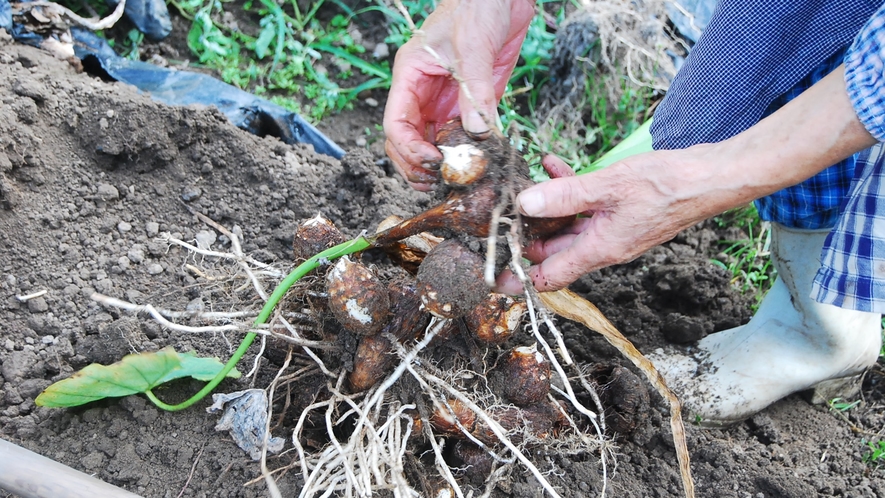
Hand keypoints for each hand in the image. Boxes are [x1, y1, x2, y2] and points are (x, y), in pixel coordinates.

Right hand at [383, 0, 534, 190]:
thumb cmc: (477, 7)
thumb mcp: (473, 46)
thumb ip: (475, 90)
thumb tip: (477, 132)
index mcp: (410, 76)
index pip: (396, 122)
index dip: (408, 148)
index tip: (431, 162)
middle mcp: (423, 93)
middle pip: (406, 141)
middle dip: (416, 165)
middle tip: (438, 180)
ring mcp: (446, 101)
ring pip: (432, 143)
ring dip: (440, 164)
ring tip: (455, 179)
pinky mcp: (470, 104)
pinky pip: (462, 136)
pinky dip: (467, 153)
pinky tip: (478, 163)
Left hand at [494, 150, 737, 293]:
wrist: (709, 177)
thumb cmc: (668, 186)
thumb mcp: (609, 186)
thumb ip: (565, 196)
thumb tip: (525, 204)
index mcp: (599, 250)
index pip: (551, 278)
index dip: (521, 279)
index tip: (495, 275)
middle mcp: (603, 246)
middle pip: (552, 250)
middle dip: (526, 233)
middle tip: (501, 212)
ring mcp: (611, 231)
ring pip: (566, 225)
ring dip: (546, 204)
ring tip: (528, 178)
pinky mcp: (618, 213)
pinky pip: (583, 207)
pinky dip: (567, 190)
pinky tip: (554, 164)